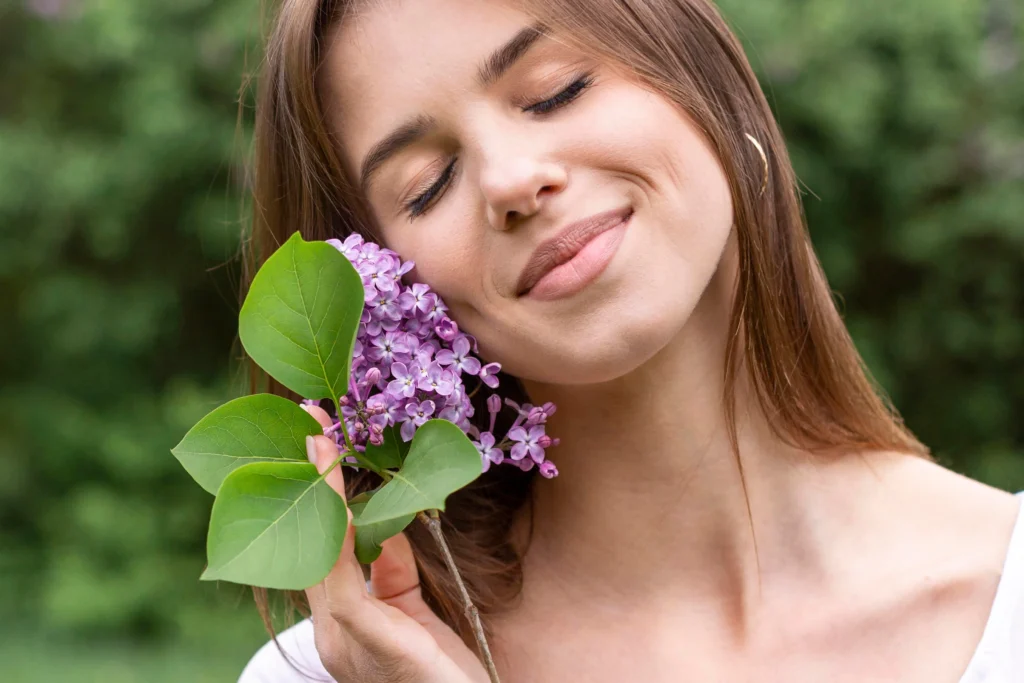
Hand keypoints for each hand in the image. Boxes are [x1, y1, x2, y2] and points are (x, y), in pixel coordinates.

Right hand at [301, 404, 490, 682]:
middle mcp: (331, 631)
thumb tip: (383, 521)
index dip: (319, 495)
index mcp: (343, 624)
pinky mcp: (365, 640)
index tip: (319, 442)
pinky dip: (338, 523)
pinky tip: (338, 487)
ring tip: (320, 437)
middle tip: (309, 421)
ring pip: (319, 550)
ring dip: (320, 489)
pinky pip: (342, 574)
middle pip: (309, 542)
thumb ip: (392, 571)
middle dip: (307, 480)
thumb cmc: (445, 674)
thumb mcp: (416, 611)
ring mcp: (342, 638)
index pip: (321, 548)